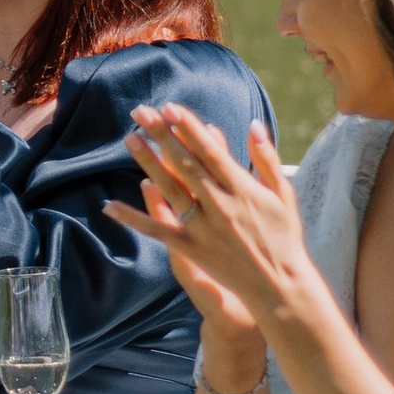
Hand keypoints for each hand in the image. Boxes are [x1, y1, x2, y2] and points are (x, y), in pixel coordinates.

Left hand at [110, 106, 325, 340]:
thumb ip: (266, 158)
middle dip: (162, 136)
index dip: (188, 128)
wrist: (279, 286)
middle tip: (141, 111)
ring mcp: (203, 228)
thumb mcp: (283, 194)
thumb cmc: (284, 236)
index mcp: (243, 189)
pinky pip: (158, 231)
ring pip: (170, 190)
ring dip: (148, 163)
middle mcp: (220, 206)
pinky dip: (133, 218)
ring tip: (129, 138)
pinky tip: (109, 206)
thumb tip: (253, 124)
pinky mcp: (191, 249)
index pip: (210, 151)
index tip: (170, 107)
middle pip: (185, 164)